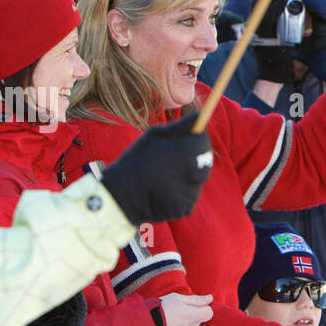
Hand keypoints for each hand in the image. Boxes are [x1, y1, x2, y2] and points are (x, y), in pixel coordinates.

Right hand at [99, 109, 212, 225]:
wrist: (121, 195)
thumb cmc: (137, 160)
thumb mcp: (155, 136)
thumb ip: (181, 128)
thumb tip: (199, 116)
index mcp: (186, 151)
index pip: (203, 143)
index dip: (196, 141)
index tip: (188, 142)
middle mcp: (193, 173)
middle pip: (204, 164)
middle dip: (193, 161)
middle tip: (175, 161)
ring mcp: (191, 193)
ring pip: (195, 181)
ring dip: (185, 178)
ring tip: (163, 178)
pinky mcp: (185, 208)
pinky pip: (187, 197)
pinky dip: (179, 194)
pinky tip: (162, 191)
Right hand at [159, 292, 212, 325]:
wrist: (143, 325)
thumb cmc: (160, 308)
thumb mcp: (177, 298)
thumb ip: (196, 300)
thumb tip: (210, 298)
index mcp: (193, 316)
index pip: (209, 313)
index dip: (202, 310)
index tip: (193, 309)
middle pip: (197, 322)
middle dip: (190, 318)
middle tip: (175, 315)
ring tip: (169, 324)